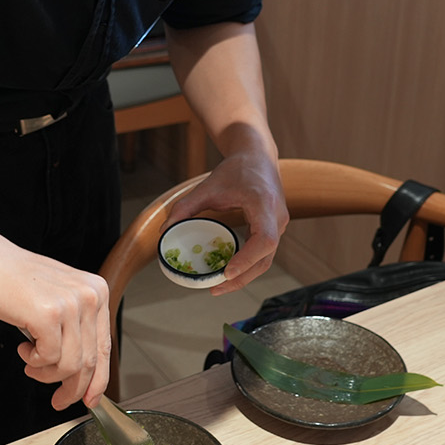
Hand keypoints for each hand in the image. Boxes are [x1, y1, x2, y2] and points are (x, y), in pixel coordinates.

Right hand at [0, 248, 111, 409]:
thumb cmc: (14, 280)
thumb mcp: (58, 298)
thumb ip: (75, 328)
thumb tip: (83, 371)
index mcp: (97, 291)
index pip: (104, 347)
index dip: (98, 380)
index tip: (89, 398)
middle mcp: (90, 296)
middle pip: (89, 361)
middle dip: (72, 388)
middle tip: (58, 400)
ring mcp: (70, 305)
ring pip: (70, 365)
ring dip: (47, 374)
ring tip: (32, 364)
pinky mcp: (48, 315)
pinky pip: (49, 358)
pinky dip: (34, 362)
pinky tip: (24, 349)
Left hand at [165, 151, 286, 294]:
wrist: (257, 155)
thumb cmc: (235, 169)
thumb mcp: (207, 186)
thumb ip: (185, 207)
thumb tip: (164, 231)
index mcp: (264, 204)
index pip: (264, 239)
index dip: (248, 259)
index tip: (228, 272)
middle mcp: (277, 217)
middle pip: (266, 257)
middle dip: (242, 277)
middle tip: (216, 289)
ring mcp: (279, 224)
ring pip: (266, 259)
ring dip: (245, 276)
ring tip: (219, 287)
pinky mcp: (275, 228)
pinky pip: (264, 253)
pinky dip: (248, 265)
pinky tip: (228, 273)